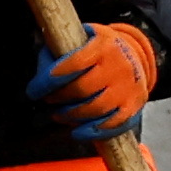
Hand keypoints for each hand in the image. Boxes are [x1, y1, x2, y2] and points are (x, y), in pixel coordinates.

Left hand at [35, 26, 160, 141]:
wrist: (136, 53)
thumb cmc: (100, 49)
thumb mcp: (82, 38)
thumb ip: (58, 52)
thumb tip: (42, 74)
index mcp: (104, 46)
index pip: (73, 64)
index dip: (49, 80)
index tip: (34, 90)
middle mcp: (119, 66)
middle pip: (82, 89)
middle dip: (59, 98)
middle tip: (49, 101)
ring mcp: (128, 88)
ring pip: (96, 109)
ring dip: (71, 116)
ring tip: (60, 115)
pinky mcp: (134, 105)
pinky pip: (112, 124)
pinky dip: (92, 132)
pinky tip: (78, 132)